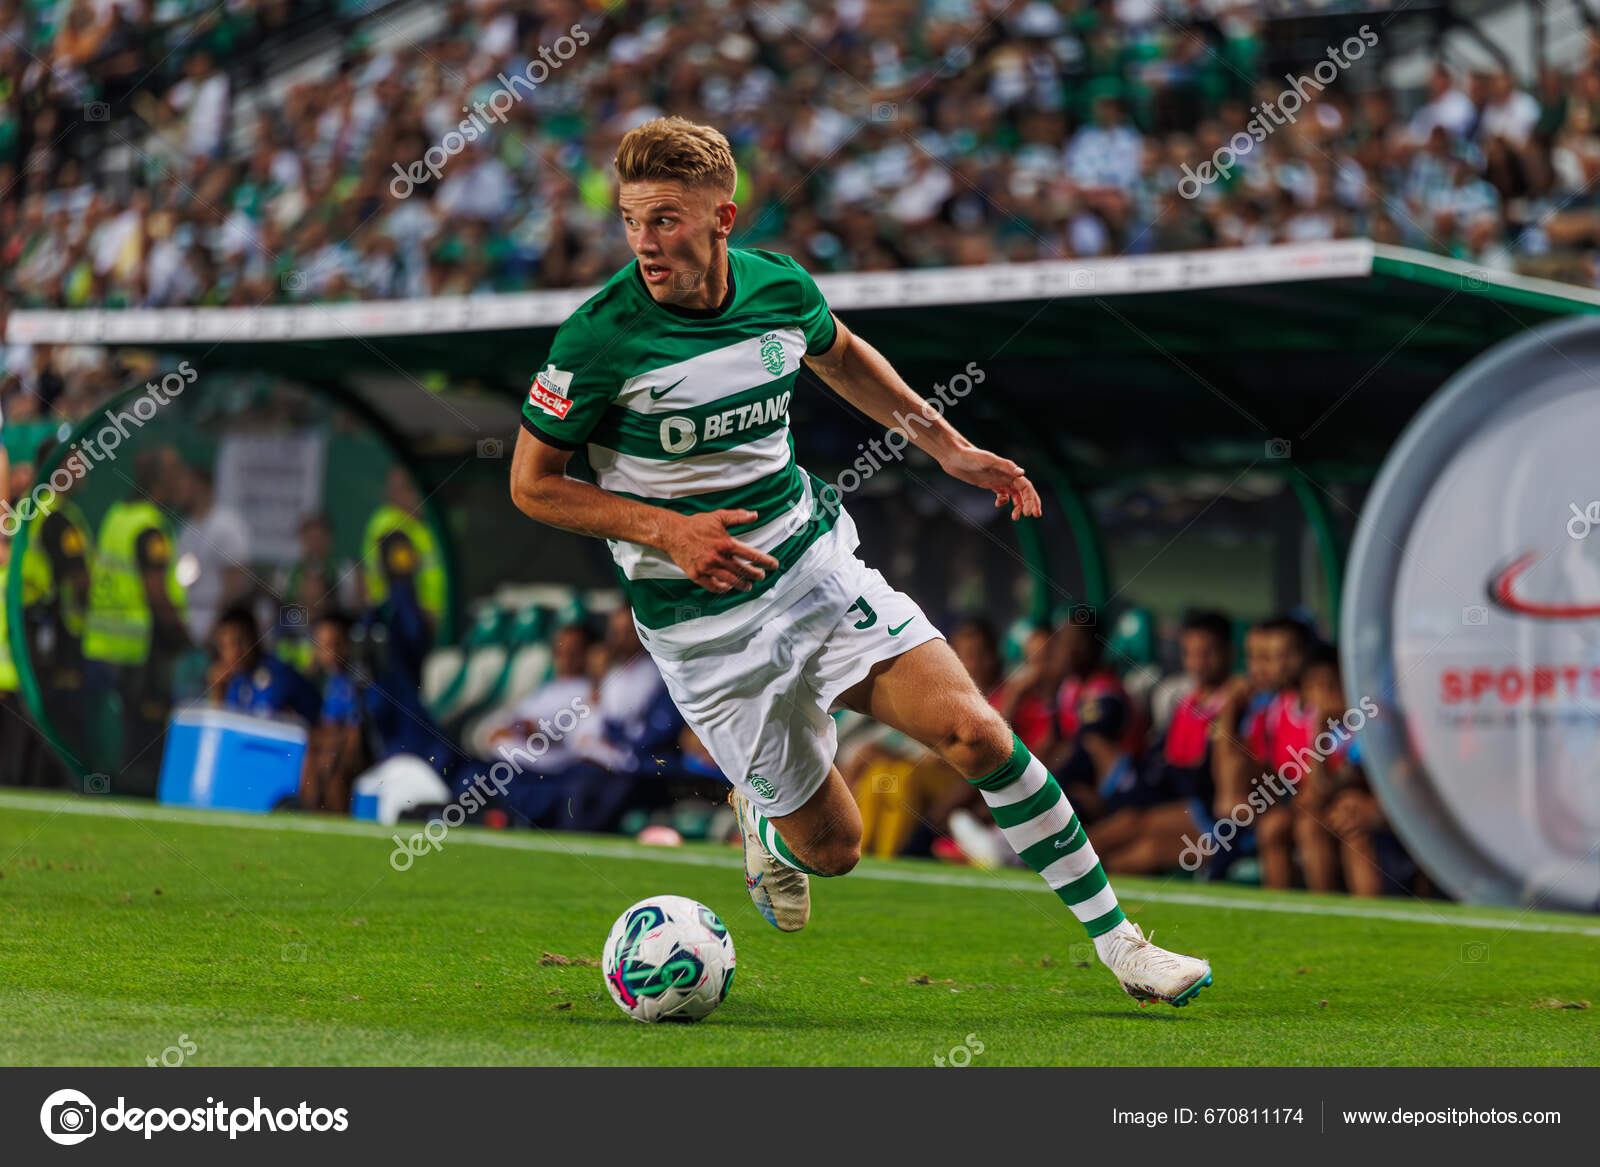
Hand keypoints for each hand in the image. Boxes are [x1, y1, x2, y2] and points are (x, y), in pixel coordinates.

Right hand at [662, 509, 780, 593]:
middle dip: (755, 575)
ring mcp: (707, 568)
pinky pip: (712, 586)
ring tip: (747, 586)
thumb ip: (738, 517)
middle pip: (742, 570)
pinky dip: (722, 588)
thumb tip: (755, 515)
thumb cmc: (696, 524)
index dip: (765, 561)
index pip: (751, 555)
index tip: (773, 565)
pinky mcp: (697, 574)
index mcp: (726, 543)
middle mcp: (718, 557)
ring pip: (730, 580)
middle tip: (761, 576)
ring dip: (741, 584)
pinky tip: (728, 587)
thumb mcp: (718, 516)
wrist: (673, 533)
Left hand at [937, 445, 1041, 519]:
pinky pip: (1002, 494)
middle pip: (1024, 491)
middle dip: (1030, 503)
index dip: (1030, 500)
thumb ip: (1006, 466)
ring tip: (1015, 517)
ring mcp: (998, 480)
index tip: (1027, 513)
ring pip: (1015, 494)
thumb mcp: (988, 461)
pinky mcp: (989, 483)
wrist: (954, 456)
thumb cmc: (971, 456)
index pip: (1026, 487)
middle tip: (1033, 515)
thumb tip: (1022, 473)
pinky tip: (997, 504)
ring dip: (1018, 505)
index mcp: (1009, 470)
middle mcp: (1006, 475)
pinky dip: (1003, 501)